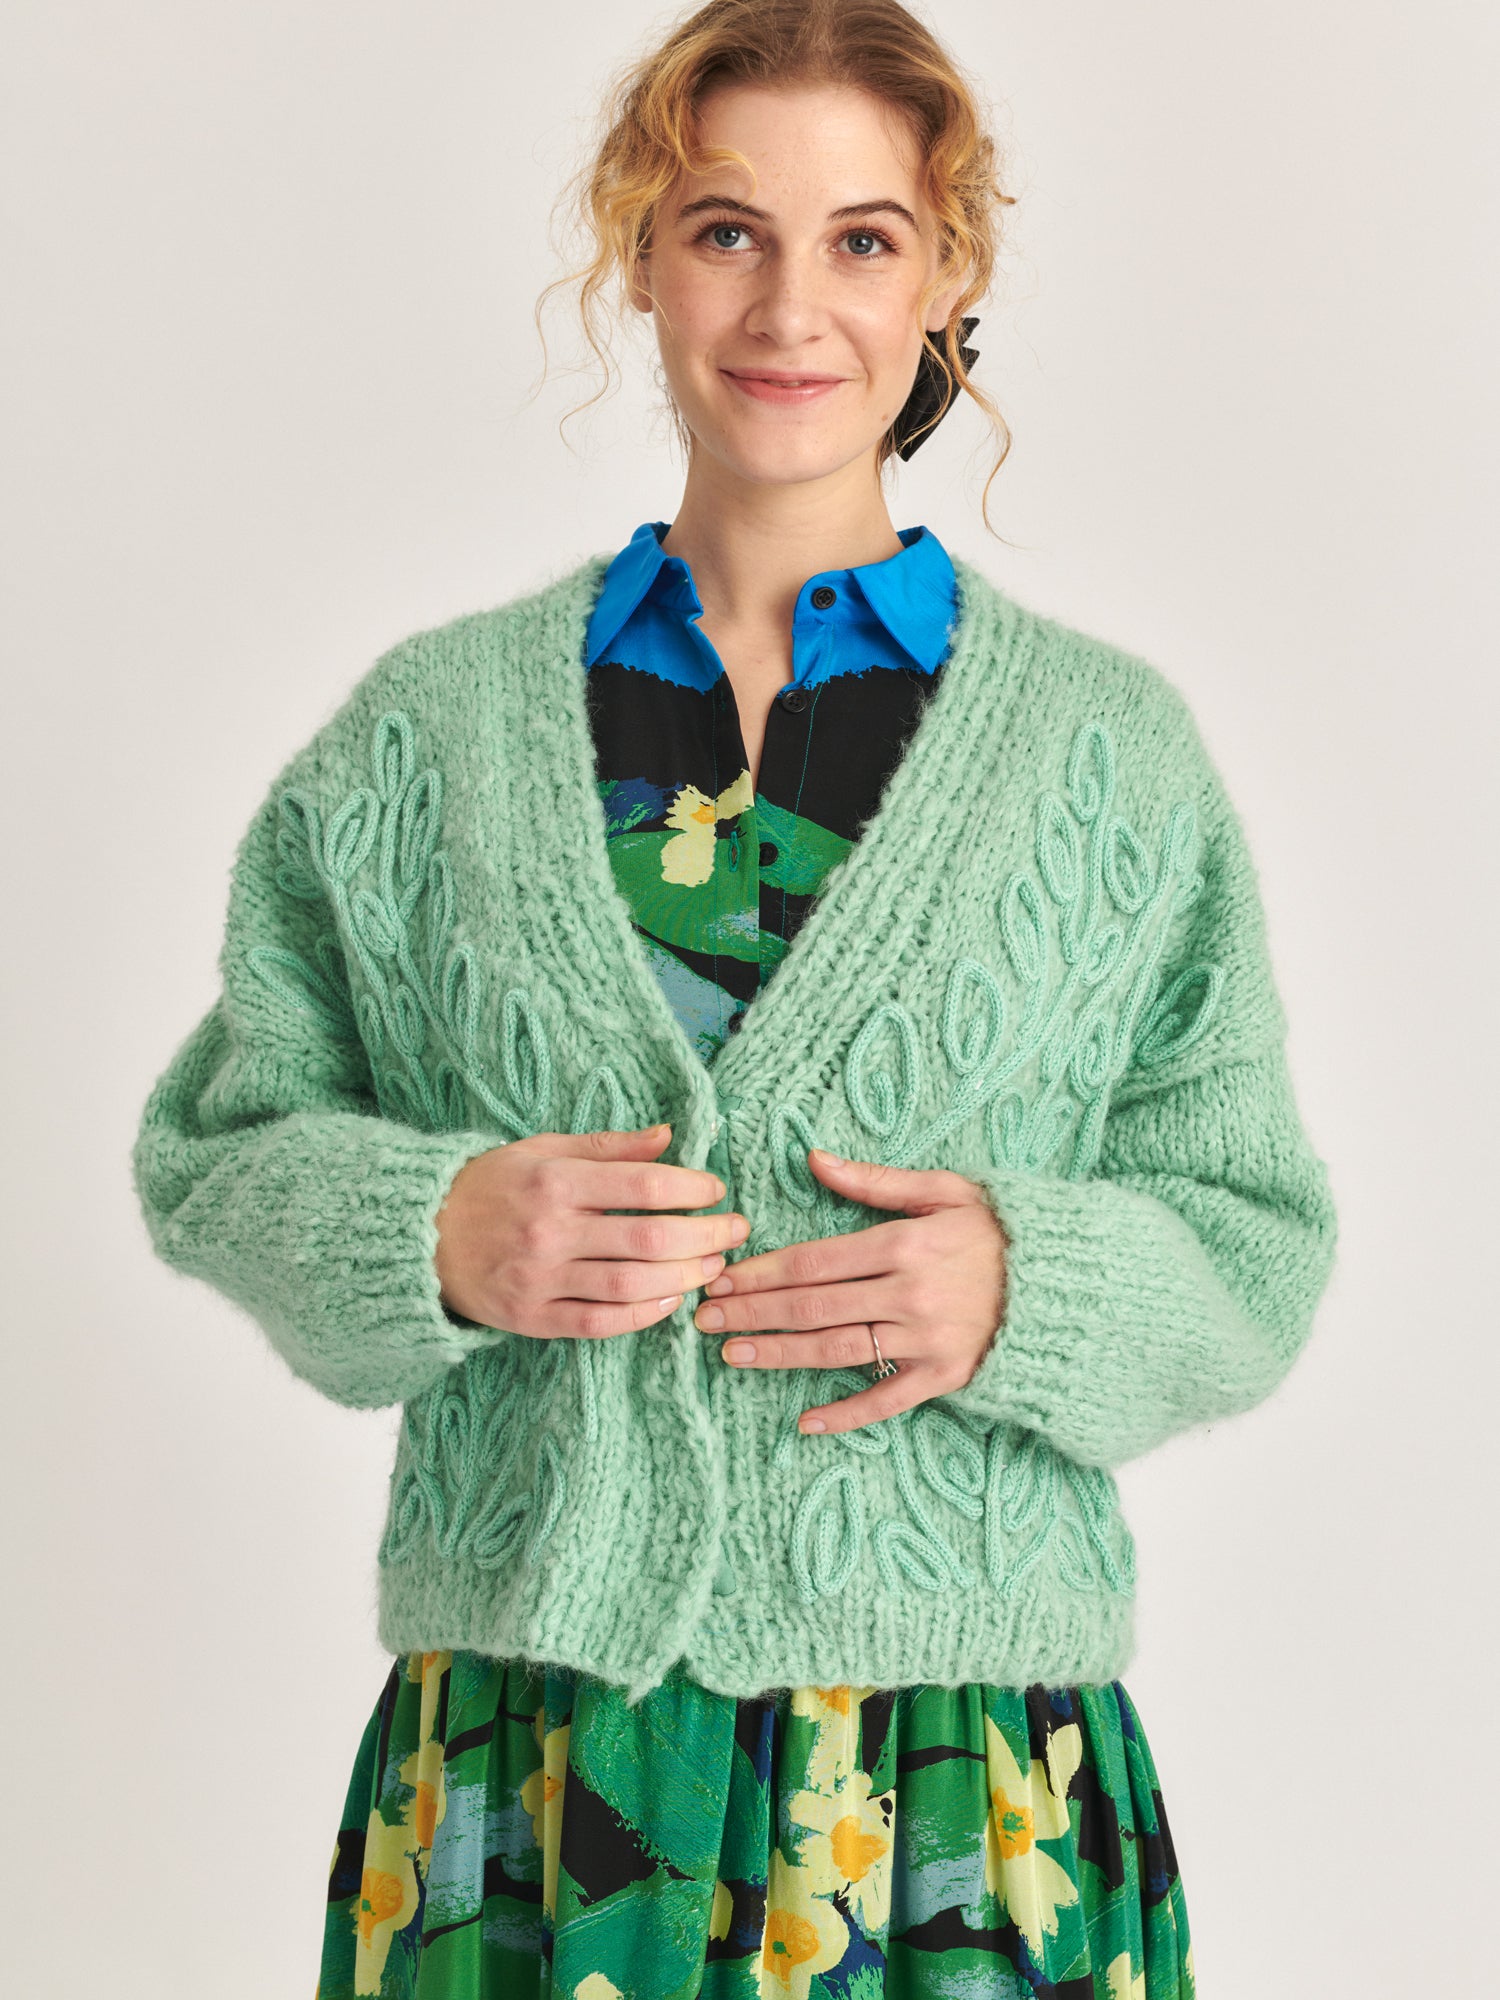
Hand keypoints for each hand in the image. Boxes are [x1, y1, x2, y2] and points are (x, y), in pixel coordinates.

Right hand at [434, 1123, 748, 1338]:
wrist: (421, 1236)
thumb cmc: (491, 1185)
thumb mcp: (543, 1150)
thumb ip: (608, 1146)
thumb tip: (669, 1137)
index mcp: (555, 1181)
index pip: (646, 1186)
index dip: (694, 1189)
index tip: (716, 1191)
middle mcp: (549, 1231)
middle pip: (650, 1239)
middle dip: (706, 1236)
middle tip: (735, 1232)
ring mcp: (540, 1279)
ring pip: (632, 1284)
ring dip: (684, 1277)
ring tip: (712, 1266)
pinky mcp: (532, 1317)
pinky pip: (600, 1322)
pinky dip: (643, 1314)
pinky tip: (670, 1299)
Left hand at [692, 1149, 1008, 1433]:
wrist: (1066, 1284)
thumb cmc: (999, 1230)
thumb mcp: (944, 1190)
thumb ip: (875, 1182)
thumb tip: (813, 1160)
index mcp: (904, 1244)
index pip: (814, 1261)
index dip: (762, 1271)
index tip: (722, 1277)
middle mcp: (909, 1295)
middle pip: (813, 1307)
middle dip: (753, 1312)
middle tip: (706, 1319)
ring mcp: (925, 1341)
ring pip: (835, 1351)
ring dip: (779, 1355)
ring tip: (732, 1355)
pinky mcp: (944, 1377)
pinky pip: (886, 1400)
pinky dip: (846, 1414)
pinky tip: (805, 1423)